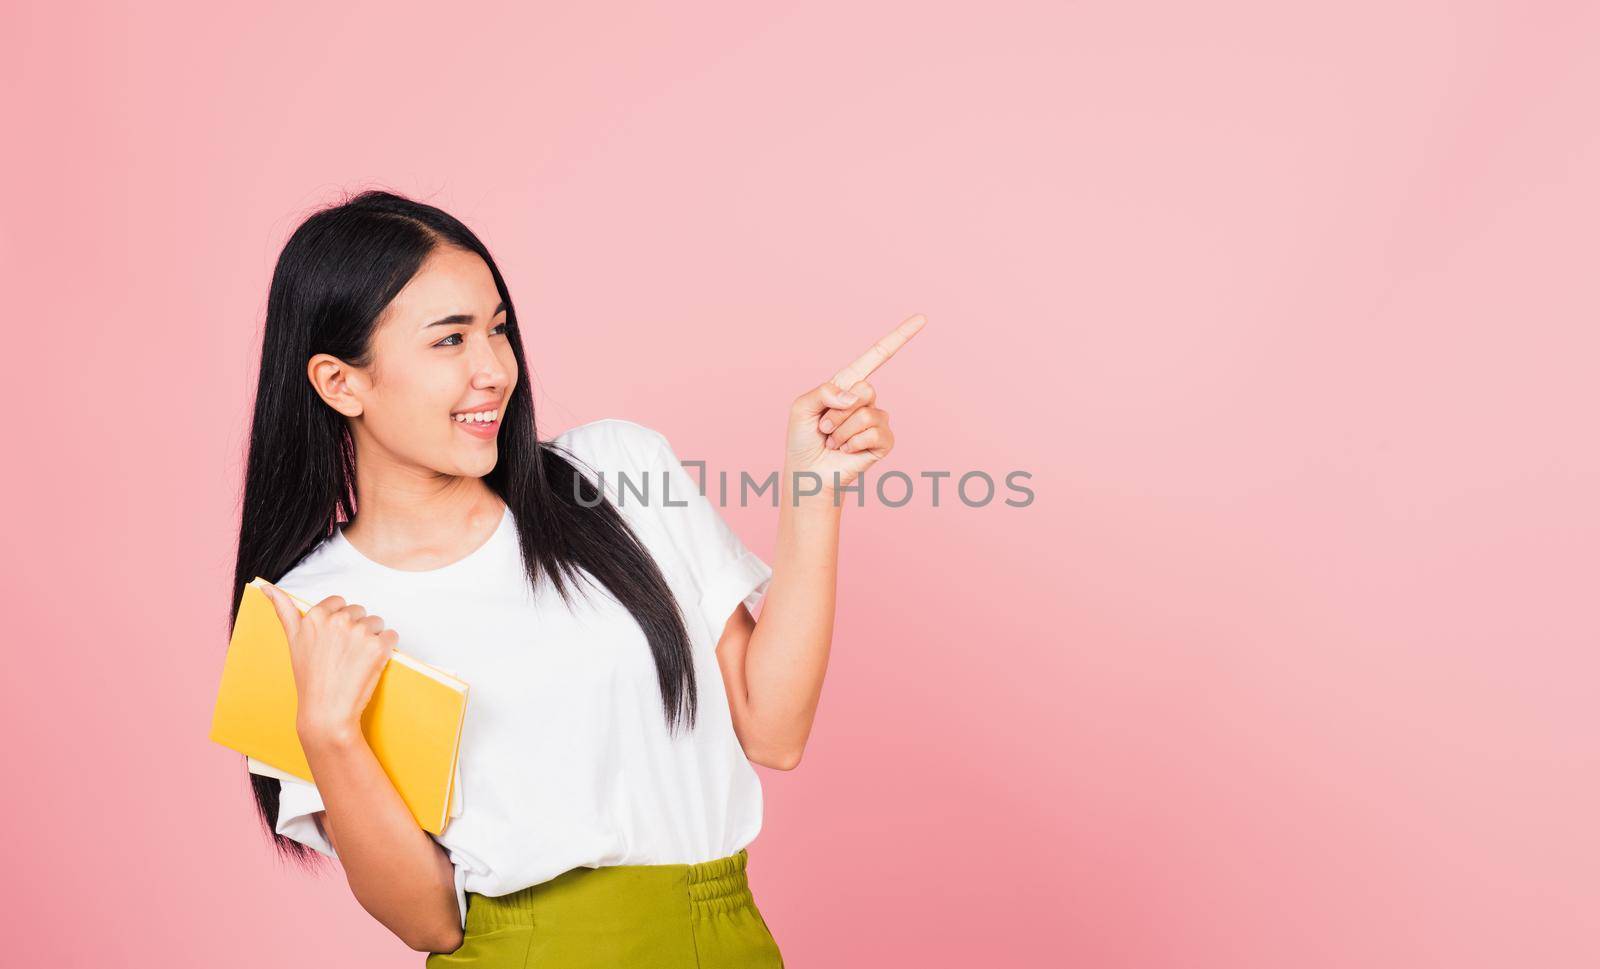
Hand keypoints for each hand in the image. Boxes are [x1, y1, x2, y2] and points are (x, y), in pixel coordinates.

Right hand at [258, 580, 397, 746]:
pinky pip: (391, 636)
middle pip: (359, 611)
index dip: (339, 623)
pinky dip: (386, 649)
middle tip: (342, 655)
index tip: (332, 642)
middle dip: (355, 630)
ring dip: (371, 638)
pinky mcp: (378, 645)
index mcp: (316, 616)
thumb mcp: (293, 640)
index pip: (339, 602)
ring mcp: (359, 632)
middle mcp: (337, 620)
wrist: (326, 711)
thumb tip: (266, 586)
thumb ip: (283, 609)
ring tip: (355, 661)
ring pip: (376, 622)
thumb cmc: (310, 678)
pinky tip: (370, 664)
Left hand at [786, 313, 924, 497]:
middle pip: (865, 390)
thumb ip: (824, 391)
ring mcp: (877, 420)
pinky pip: (873, 433)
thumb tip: (855, 396)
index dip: (900, 337)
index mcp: (848, 385)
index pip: (878, 356)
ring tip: (833, 442)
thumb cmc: (803, 439)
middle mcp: (865, 400)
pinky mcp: (883, 441)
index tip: (922, 319)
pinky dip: (852, 444)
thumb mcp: (803, 406)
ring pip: (865, 414)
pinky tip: (846, 451)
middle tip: (824, 427)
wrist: (808, 473)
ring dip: (841, 431)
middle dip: (837, 412)